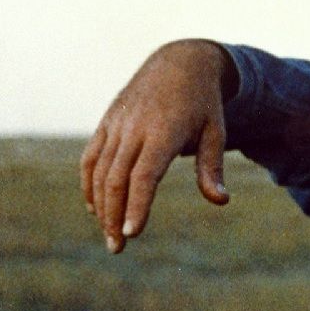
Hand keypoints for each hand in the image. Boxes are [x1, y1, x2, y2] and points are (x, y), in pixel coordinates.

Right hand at [81, 40, 233, 252]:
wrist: (179, 63)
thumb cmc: (203, 103)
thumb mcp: (215, 131)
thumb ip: (212, 167)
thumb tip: (221, 200)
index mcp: (163, 132)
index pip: (144, 176)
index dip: (136, 205)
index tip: (131, 233)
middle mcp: (134, 129)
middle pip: (116, 179)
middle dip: (113, 216)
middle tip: (118, 248)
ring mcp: (116, 125)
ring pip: (99, 171)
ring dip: (100, 206)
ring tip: (108, 235)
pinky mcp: (106, 123)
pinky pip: (91, 157)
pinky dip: (89, 184)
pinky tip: (95, 208)